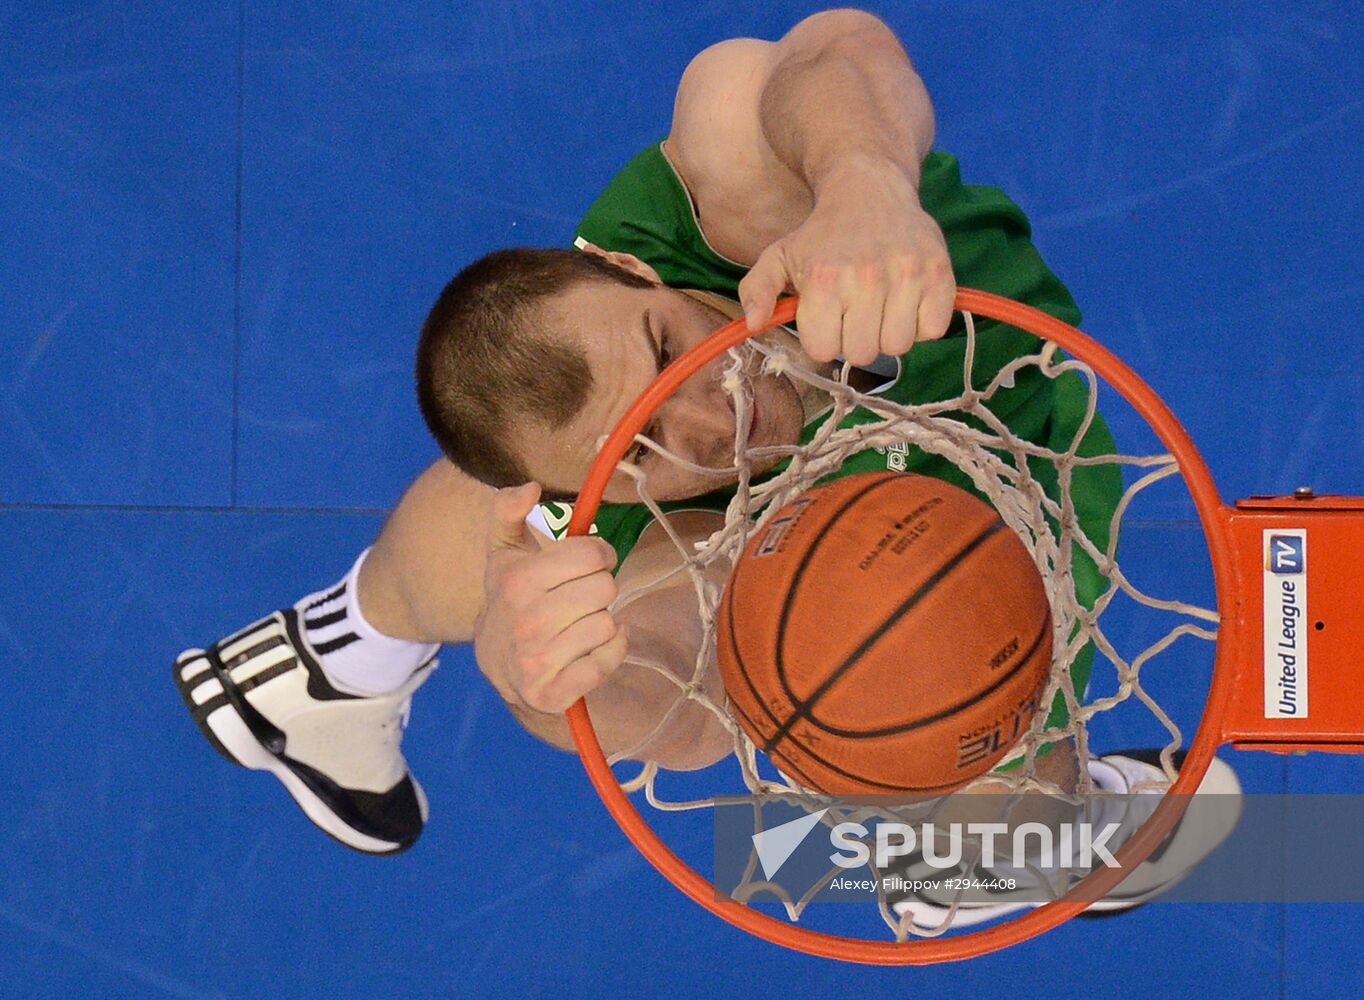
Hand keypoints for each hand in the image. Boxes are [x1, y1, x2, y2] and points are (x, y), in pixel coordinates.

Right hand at [473, 483, 626, 713]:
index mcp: (518, 582)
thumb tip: (531, 487)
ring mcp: (538, 662)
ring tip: (580, 624)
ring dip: (602, 623)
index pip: (592, 554)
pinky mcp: (554, 693)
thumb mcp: (504, 552)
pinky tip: (589, 649)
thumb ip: (508, 510)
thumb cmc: (511, 598)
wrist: (497, 664)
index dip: (599, 554)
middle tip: (583, 598)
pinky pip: (609, 660)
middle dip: (601, 589)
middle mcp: (525, 622)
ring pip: (609, 625)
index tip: (589, 563)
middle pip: (606, 589)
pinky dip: (609, 652)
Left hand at [737, 161, 955, 365]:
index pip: (824, 351)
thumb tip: (753, 324)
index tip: (827, 318)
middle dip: (856, 339)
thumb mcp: (779, 255)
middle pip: (863, 354)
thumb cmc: (821, 233)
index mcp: (823, 280)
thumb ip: (758, 290)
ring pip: (898, 346)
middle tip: (855, 311)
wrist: (869, 188)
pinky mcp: (940, 274)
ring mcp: (906, 276)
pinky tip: (906, 301)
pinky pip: (933, 331)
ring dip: (889, 333)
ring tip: (880, 306)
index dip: (823, 339)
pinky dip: (922, 323)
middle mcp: (866, 279)